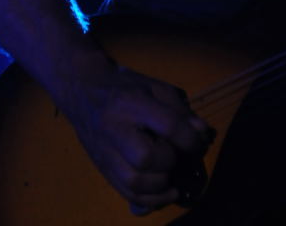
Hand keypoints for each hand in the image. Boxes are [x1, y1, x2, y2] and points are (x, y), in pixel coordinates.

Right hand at [69, 64, 213, 214]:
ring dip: (160, 185)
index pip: (167, 125)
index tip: (198, 143)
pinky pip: (126, 193)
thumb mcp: (155, 87)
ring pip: (134, 182)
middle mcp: (114, 129)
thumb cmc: (125, 86)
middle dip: (169, 162)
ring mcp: (105, 152)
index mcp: (131, 102)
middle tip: (176, 155)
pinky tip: (163, 192)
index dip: (190, 139)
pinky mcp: (102, 168)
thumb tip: (202, 135)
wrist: (83, 91)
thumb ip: (180, 111)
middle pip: (145, 158)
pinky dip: (149, 200)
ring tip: (170, 175)